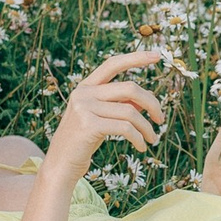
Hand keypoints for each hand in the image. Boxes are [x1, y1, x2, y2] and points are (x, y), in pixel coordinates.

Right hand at [44, 51, 165, 171]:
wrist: (60, 164)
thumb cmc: (83, 141)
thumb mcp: (101, 118)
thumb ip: (119, 105)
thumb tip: (147, 98)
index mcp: (86, 87)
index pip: (113, 64)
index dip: (135, 58)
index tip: (157, 56)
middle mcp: (83, 93)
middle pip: (130, 88)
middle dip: (152, 103)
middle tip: (160, 119)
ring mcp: (84, 108)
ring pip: (130, 111)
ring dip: (147, 127)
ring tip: (152, 139)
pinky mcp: (88, 125)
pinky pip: (125, 128)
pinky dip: (138, 138)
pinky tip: (141, 147)